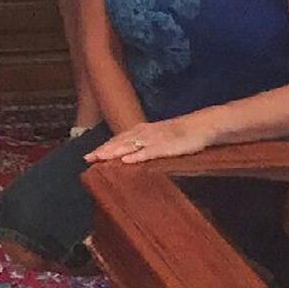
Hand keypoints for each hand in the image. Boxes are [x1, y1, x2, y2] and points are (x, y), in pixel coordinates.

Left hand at [83, 115, 213, 165]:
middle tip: (87, 158)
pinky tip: (126, 161)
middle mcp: (144, 133)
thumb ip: (144, 144)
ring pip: (129, 146)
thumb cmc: (180, 134)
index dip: (103, 147)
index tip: (88, 155)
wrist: (201, 126)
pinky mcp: (165, 147)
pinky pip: (148, 152)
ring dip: (113, 152)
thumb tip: (129, 154)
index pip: (118, 139)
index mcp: (142, 131)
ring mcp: (154, 139)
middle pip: (119, 142)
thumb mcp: (158, 138)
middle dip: (103, 150)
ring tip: (99, 158)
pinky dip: (136, 156)